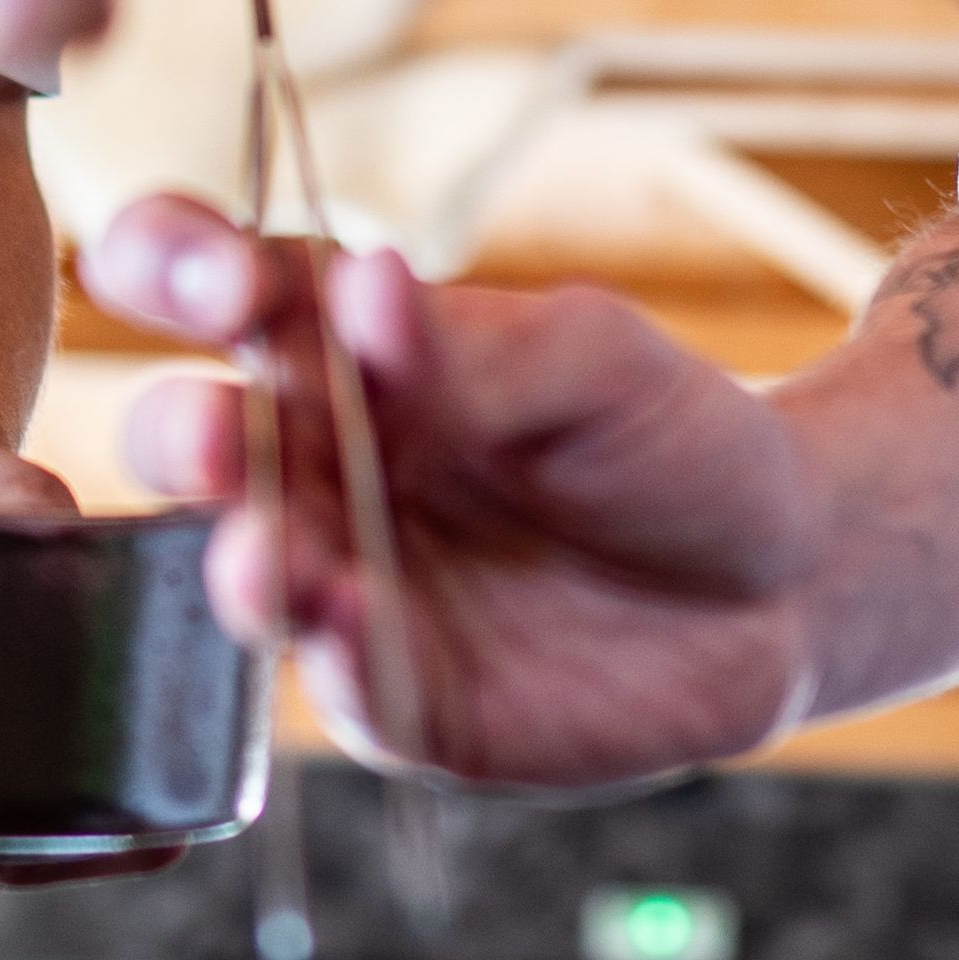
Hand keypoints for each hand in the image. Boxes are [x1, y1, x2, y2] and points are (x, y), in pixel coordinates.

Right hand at [81, 196, 820, 789]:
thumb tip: (365, 289)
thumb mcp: (594, 358)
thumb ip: (476, 343)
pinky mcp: (399, 694)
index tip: (218, 281)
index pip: (216, 284)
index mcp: (343, 346)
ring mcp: (347, 582)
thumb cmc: (667, 437)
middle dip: (187, 433)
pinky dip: (338, 653)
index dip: (176, 266)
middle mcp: (318, 464)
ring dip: (244, 560)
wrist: (782, 574)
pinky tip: (354, 623)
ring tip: (267, 554)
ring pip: (244, 570)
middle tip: (225, 435)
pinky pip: (342, 680)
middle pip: (188, 435)